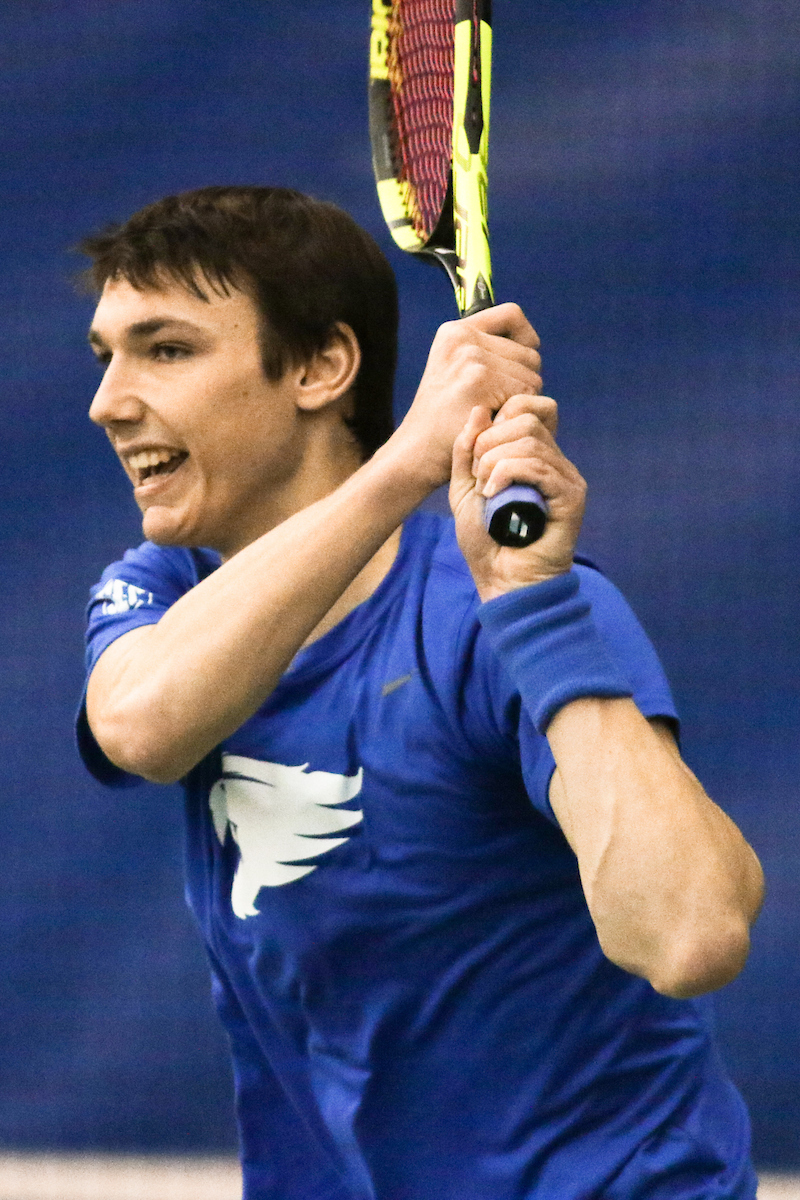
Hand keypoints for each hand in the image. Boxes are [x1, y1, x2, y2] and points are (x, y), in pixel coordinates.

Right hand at [391, 304, 542, 491]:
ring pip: (532, 375)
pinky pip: (527, 393)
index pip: (513, 315)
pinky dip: (517, 413)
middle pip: (530, 352)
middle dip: (524, 380)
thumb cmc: (443, 421)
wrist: (417, 453)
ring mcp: (470, 357)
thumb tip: (531, 342)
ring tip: (493, 416)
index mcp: (454, 331)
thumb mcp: (454, 373)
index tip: (525, 360)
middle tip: (498, 406)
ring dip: (523, 401)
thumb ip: (486, 352)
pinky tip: (495, 424)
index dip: (526, 337)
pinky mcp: (480, 380)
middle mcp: (462, 338)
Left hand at [449, 395, 585, 600]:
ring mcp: (566, 478)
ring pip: (530, 439)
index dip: (496, 419)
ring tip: (485, 490)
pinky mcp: (571, 495)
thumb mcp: (464, 488)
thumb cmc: (486, 541)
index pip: (526, 407)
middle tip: (477, 475)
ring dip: (495, 461)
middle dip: (490, 441)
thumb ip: (466, 451)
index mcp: (533, 456)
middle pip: (527, 418)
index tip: (475, 453)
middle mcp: (555, 462)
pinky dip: (507, 473)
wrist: (503, 581)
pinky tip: (493, 495)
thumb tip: (480, 410)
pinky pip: (539, 465)